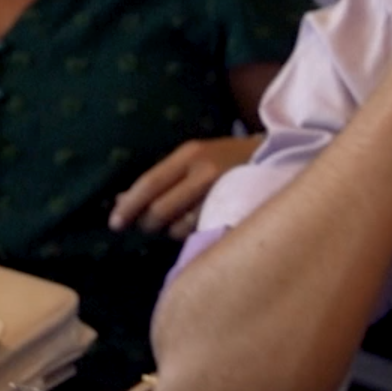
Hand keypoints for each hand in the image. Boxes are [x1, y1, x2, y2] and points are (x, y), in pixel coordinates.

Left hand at [108, 136, 261, 236]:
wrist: (277, 159)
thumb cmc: (225, 161)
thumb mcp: (192, 160)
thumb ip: (161, 179)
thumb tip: (121, 200)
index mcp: (189, 155)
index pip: (150, 183)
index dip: (129, 206)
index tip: (114, 224)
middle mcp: (205, 172)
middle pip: (161, 210)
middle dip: (148, 223)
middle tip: (145, 226)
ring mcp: (223, 195)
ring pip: (180, 227)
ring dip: (170, 231)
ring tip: (175, 223)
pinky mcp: (236, 213)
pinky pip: (202, 234)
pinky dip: (191, 235)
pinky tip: (194, 228)